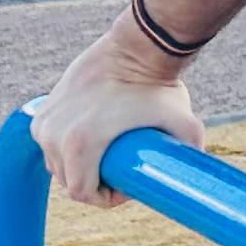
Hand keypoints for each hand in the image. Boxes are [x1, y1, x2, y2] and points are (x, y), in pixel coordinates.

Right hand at [36, 21, 207, 204]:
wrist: (134, 48)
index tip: (125, 187)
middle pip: (68, 179)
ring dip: (78, 166)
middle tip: (120, 172)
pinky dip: (65, 147)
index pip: (82, 193)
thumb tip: (203, 177)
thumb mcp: (184, 124)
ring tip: (105, 158)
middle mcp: (53, 136)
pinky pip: (51, 142)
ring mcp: (44, 122)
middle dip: (93, 182)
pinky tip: (86, 145)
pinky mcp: (42, 111)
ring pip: (57, 162)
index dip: (105, 198)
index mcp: (79, 145)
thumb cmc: (157, 87)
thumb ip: (194, 151)